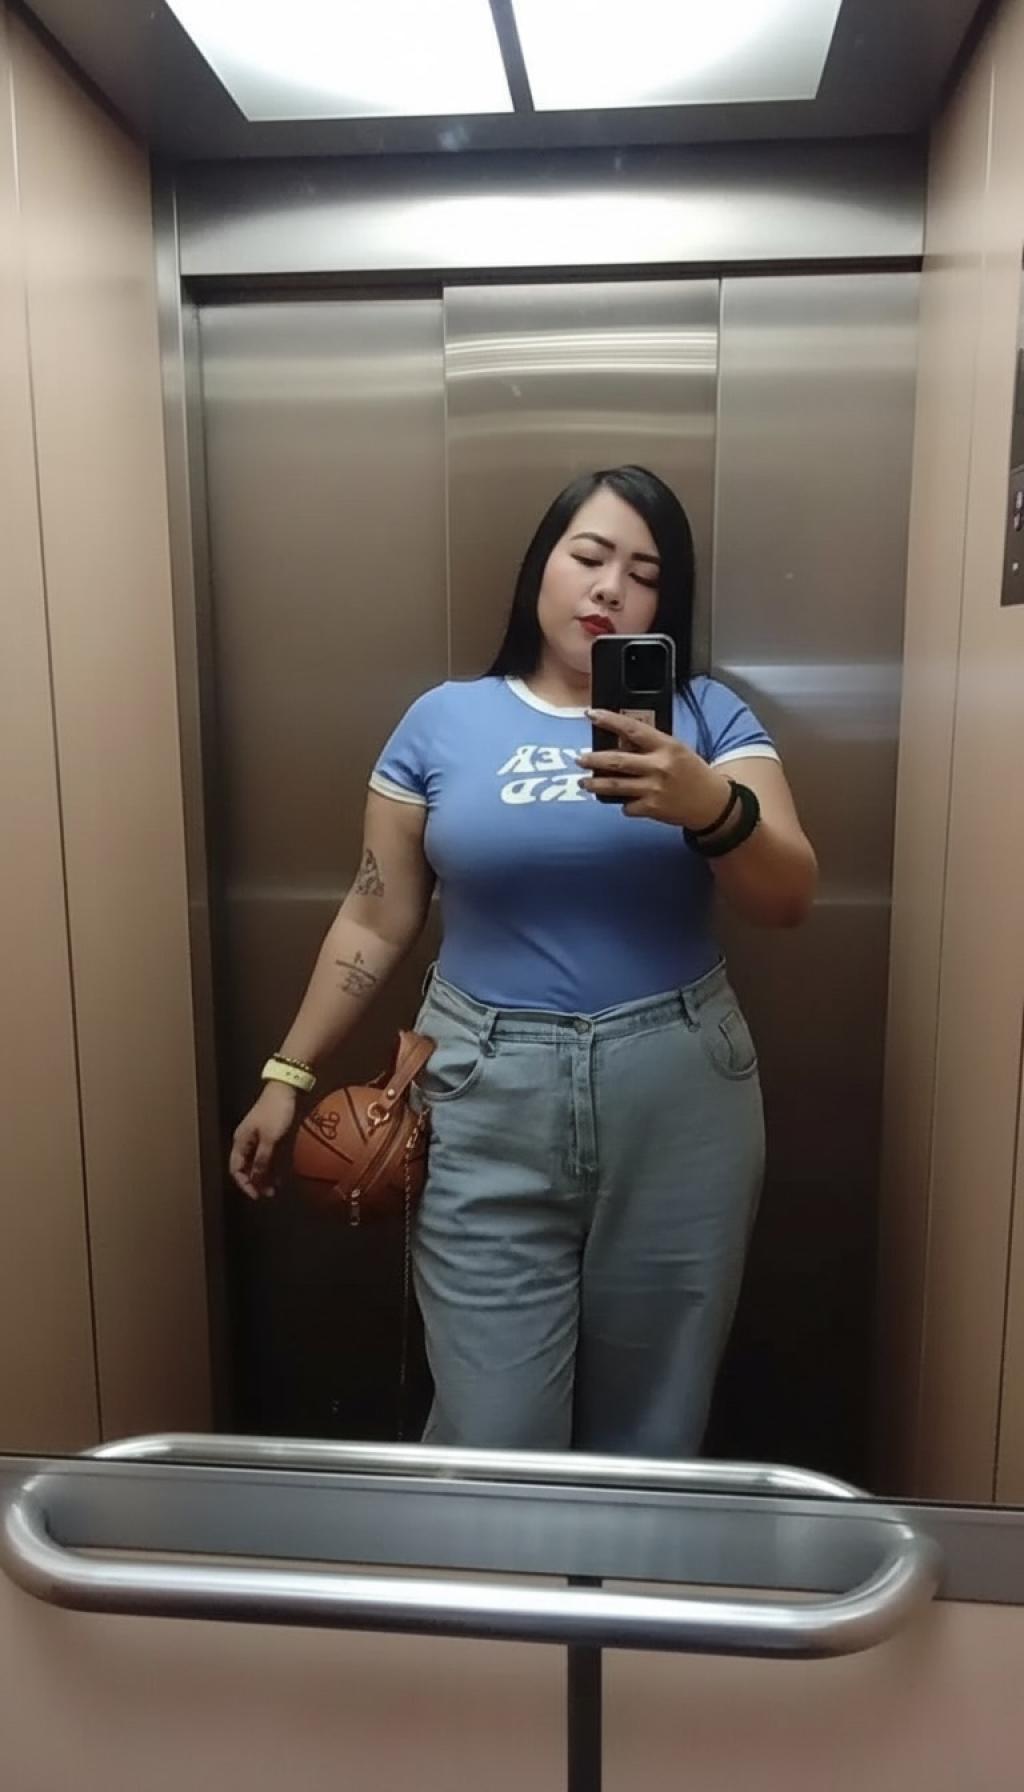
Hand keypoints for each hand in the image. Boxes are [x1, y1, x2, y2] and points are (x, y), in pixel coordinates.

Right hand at [229, 1081, 297, 1200]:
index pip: (236, 1169)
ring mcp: (259, 1138)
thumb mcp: (270, 1138)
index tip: (257, 1195)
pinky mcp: (272, 1135)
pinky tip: (280, 1176)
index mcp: (241, 1141)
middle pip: (246, 1167)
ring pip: (258, 1163)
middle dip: (256, 1182)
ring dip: (265, 1176)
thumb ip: (262, 1160)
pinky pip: (269, 1156)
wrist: (288, 1088)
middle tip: (268, 1194)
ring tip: (275, 1188)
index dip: (245, 1184)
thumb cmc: (276, 1112)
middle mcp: (247, 1141)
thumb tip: (255, 1179)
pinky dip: (273, 1166)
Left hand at [579, 710, 731, 827]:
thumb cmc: (691, 772)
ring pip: (615, 786)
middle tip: (579, 758)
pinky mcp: (652, 809)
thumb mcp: (675, 750)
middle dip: (593, 759)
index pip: (632, 729)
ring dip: (595, 784)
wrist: (711, 803)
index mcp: (666, 746)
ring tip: (584, 782)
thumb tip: (620, 740)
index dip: (609, 720)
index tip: (591, 714)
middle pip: (617, 761)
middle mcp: (659, 767)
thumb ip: (650, 746)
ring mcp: (654, 789)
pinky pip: (627, 806)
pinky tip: (625, 802)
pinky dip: (623, 804)